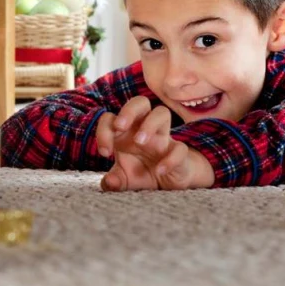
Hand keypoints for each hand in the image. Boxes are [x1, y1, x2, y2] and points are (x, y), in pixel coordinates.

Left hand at [95, 97, 214, 190]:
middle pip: (139, 102)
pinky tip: (160, 170)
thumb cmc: (142, 173)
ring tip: (139, 142)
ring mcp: (163, 138)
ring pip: (162, 113)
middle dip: (128, 111)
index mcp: (126, 132)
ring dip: (149, 124)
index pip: (111, 118)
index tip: (105, 153)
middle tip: (120, 127)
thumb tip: (109, 182)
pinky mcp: (179, 152)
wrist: (169, 182)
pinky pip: (180, 148)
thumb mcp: (124, 179)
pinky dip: (170, 159)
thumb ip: (114, 181)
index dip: (104, 131)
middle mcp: (144, 129)